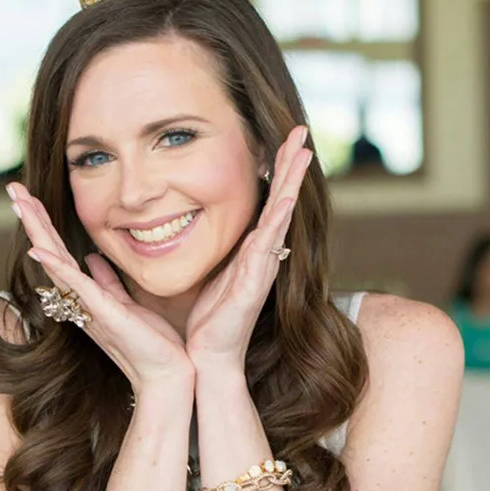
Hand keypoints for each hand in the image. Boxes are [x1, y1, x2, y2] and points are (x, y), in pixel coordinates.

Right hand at [7, 183, 194, 397]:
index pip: (60, 251)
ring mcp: (89, 307)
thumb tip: (93, 258)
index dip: (44, 224)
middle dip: (32, 218)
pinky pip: (77, 287)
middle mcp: (81, 299)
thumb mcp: (127, 302)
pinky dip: (58, 268)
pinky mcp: (105, 314)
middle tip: (12, 189)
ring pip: (57, 263)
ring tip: (20, 205)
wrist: (167, 375)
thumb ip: (107, 280)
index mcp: (87, 293)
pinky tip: (41, 251)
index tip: (29, 197)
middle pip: (50, 251)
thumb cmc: (151, 342)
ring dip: (37, 232)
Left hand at [185, 126, 312, 370]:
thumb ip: (198, 249)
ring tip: (303, 153)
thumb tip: (186, 224)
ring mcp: (261, 269)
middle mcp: (261, 256)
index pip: (265, 204)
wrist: (206, 358)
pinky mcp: (254, 284)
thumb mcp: (201, 274)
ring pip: (280, 217)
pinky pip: (267, 247)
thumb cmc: (204, 320)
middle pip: (280, 202)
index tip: (281, 142)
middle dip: (291, 167)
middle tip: (302, 132)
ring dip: (291, 185)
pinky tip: (283, 201)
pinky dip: (276, 222)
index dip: (275, 174)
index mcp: (248, 252)